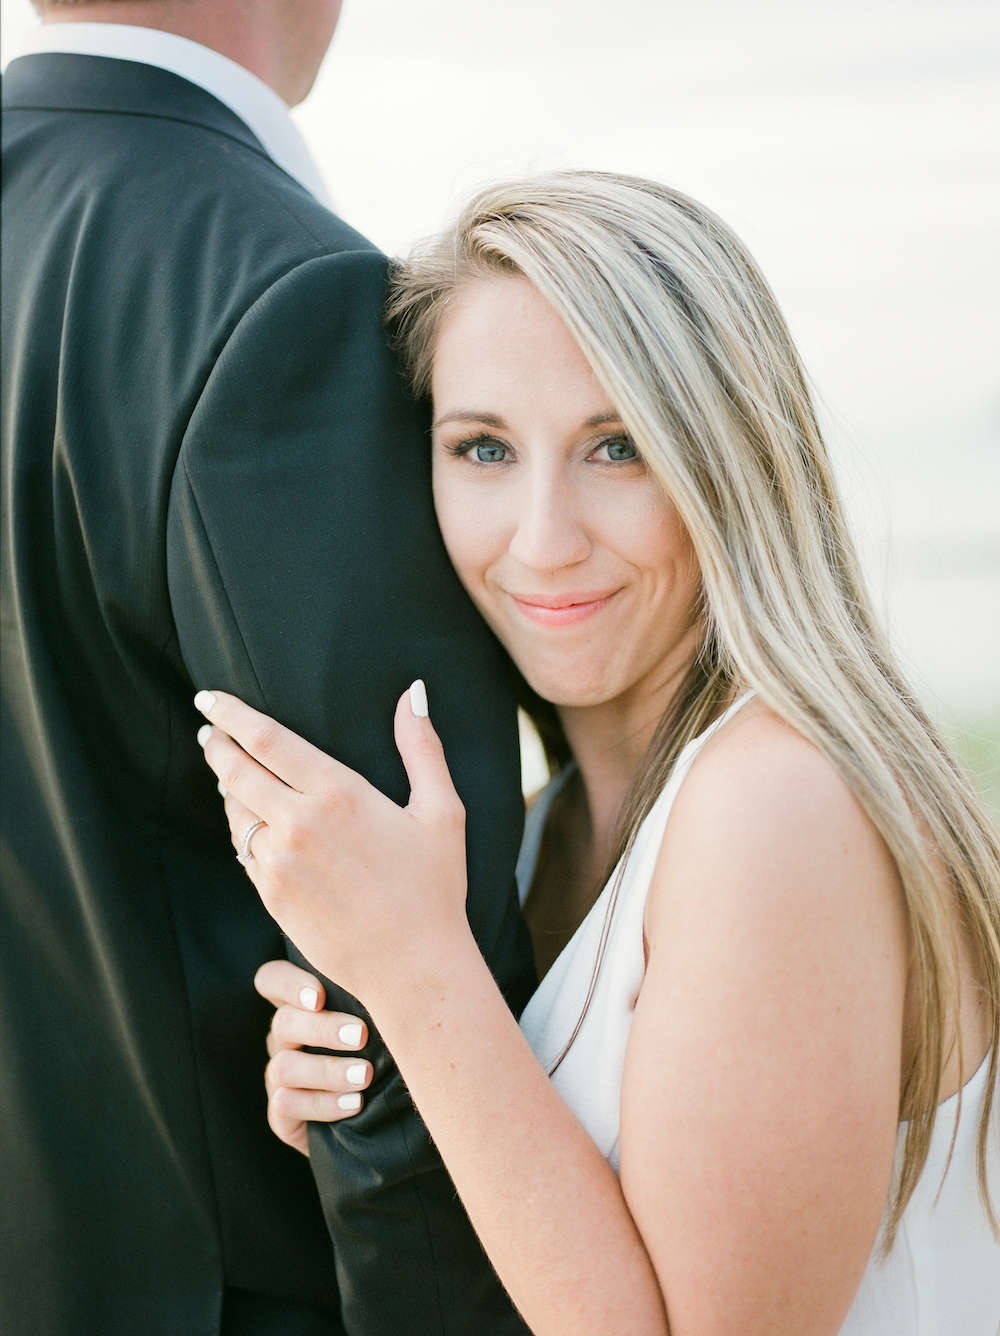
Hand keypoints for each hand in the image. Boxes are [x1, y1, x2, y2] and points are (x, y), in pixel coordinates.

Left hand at [195, 682, 475, 1011]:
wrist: (412, 966)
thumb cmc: (435, 887)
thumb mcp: (442, 810)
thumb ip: (421, 747)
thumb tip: (412, 691)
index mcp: (338, 794)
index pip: (266, 739)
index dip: (232, 714)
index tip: (211, 697)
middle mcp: (299, 824)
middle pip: (236, 771)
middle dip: (218, 744)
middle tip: (208, 728)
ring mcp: (279, 864)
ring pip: (237, 813)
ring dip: (228, 788)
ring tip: (229, 773)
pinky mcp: (272, 896)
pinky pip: (245, 851)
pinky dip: (243, 829)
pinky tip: (250, 822)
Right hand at [255, 960, 370, 1155]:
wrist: (380, 1114)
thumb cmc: (384, 1048)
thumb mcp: (378, 1019)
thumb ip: (375, 997)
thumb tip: (397, 977)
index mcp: (302, 1006)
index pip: (273, 979)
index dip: (288, 984)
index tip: (319, 996)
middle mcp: (285, 1038)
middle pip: (283, 1022)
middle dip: (323, 1028)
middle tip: (361, 1036)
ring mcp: (279, 1077)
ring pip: (284, 1067)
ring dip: (327, 1070)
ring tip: (365, 1075)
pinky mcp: (281, 1114)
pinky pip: (286, 1106)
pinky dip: (323, 1104)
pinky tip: (355, 1103)